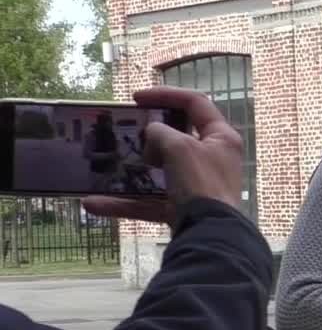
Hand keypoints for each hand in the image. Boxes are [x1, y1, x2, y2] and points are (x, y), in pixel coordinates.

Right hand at [82, 86, 244, 226]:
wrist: (209, 234)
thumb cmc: (201, 183)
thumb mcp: (179, 147)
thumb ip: (161, 133)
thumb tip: (153, 136)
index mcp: (221, 137)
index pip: (195, 103)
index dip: (166, 95)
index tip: (136, 99)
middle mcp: (212, 159)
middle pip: (176, 138)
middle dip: (147, 136)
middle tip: (125, 133)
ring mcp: (197, 186)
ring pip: (157, 173)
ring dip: (129, 172)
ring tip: (103, 167)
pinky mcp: (182, 208)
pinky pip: (149, 202)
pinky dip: (124, 203)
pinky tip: (94, 204)